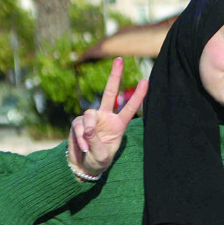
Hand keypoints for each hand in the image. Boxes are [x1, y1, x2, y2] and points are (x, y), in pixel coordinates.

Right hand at [67, 58, 147, 176]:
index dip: (138, 95)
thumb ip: (95, 141)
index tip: (146, 80)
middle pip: (109, 93)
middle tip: (119, 59)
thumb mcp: (102, 155)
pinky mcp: (78, 123)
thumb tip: (86, 127)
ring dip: (87, 130)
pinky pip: (78, 125)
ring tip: (88, 146)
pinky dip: (79, 137)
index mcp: (119, 125)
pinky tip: (83, 147)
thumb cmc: (98, 160)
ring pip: (88, 114)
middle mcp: (106, 118)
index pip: (129, 107)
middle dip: (114, 76)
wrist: (83, 165)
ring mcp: (92, 119)